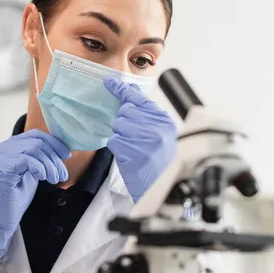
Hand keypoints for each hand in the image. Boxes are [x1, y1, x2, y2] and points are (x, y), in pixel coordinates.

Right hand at [0, 130, 69, 262]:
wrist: (2, 217)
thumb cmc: (16, 196)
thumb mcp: (32, 172)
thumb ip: (40, 158)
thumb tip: (60, 149)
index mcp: (10, 146)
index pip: (35, 134)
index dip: (54, 143)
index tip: (67, 155)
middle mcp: (3, 148)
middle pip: (37, 142)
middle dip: (54, 158)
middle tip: (62, 175)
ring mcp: (0, 157)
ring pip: (34, 149)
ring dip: (50, 165)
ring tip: (55, 179)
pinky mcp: (1, 168)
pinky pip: (27, 160)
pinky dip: (40, 168)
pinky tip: (43, 178)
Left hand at [104, 77, 176, 201]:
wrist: (162, 189)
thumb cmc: (162, 165)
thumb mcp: (163, 137)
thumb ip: (149, 118)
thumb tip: (130, 100)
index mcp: (164, 121)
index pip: (140, 98)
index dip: (122, 89)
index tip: (109, 82)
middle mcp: (154, 126)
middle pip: (126, 112)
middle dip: (125, 123)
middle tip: (134, 139)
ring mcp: (142, 138)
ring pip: (118, 125)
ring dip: (121, 137)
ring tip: (134, 150)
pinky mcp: (129, 150)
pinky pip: (114, 141)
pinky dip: (118, 149)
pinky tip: (129, 157)